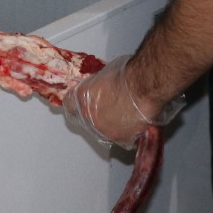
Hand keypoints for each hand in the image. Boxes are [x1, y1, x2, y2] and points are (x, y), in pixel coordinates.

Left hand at [61, 54, 183, 148]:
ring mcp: (103, 130)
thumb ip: (99, 84)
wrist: (142, 86)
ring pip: (104, 131)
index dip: (77, 102)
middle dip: (97, 114)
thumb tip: (103, 87)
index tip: (82, 102)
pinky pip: (122, 139)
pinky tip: (136, 124)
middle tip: (112, 107)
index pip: (69, 104)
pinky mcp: (120, 139)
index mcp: (81, 96)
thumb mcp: (104, 73)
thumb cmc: (127, 74)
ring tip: (127, 115)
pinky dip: (128, 134)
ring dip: (112, 125)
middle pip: (87, 120)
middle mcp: (88, 117)